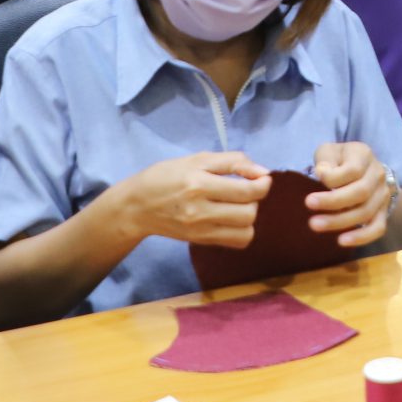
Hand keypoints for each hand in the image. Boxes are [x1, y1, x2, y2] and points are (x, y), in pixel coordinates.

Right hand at [120, 152, 270, 248]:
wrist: (138, 206)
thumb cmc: (166, 176)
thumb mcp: (197, 159)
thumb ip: (232, 161)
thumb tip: (263, 172)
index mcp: (199, 183)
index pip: (246, 190)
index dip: (264, 183)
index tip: (263, 178)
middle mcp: (200, 209)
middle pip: (249, 212)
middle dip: (256, 199)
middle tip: (247, 190)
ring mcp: (200, 229)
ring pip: (246, 231)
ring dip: (250, 216)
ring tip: (239, 205)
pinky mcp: (200, 241)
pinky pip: (236, 242)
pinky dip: (242, 231)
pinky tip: (232, 219)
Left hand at [309, 143, 395, 246]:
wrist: (360, 168)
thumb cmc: (338, 160)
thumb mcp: (329, 151)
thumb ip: (325, 160)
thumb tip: (322, 174)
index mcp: (364, 155)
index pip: (353, 170)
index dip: (334, 177)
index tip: (315, 176)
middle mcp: (378, 175)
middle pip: (361, 192)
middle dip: (333, 201)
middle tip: (309, 204)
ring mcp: (383, 195)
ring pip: (366, 212)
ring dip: (340, 221)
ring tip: (315, 225)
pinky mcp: (382, 213)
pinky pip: (377, 228)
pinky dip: (361, 237)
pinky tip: (341, 241)